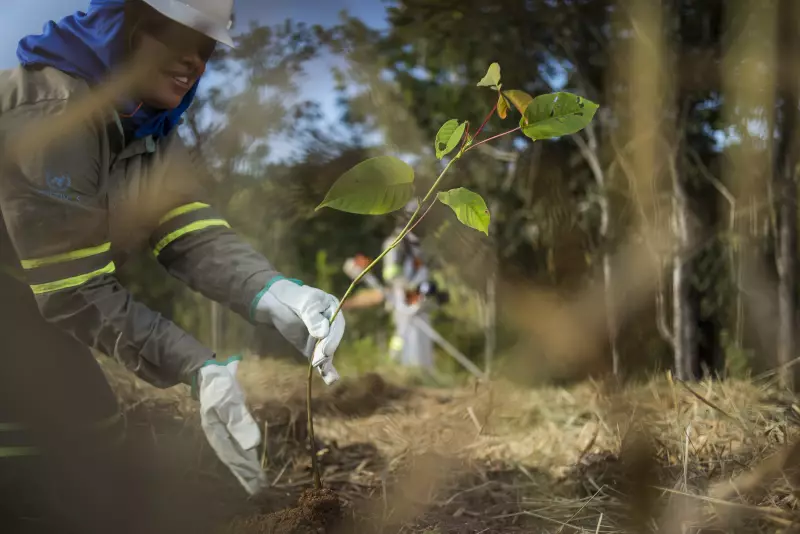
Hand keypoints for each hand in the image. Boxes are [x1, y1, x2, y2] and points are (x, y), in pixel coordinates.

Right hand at [194, 356, 266, 495]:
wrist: (206, 373)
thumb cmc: (218, 386)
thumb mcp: (229, 401)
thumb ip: (240, 422)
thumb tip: (251, 445)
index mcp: (216, 432)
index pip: (233, 456)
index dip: (245, 470)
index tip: (257, 483)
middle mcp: (217, 435)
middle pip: (233, 458)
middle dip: (246, 473)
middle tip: (259, 488)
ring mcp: (220, 431)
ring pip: (233, 453)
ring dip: (244, 467)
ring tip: (255, 480)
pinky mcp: (224, 427)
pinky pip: (233, 445)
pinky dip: (242, 455)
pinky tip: (248, 460)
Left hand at [252, 277, 343, 384]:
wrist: (276, 303)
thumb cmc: (291, 298)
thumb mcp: (301, 302)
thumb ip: (312, 316)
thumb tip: (323, 332)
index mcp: (333, 308)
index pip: (337, 325)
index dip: (332, 338)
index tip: (325, 349)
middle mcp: (331, 324)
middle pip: (333, 340)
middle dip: (326, 351)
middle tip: (318, 360)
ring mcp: (323, 337)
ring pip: (328, 352)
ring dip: (326, 362)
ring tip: (326, 374)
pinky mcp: (313, 348)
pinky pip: (321, 360)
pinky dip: (326, 370)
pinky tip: (331, 380)